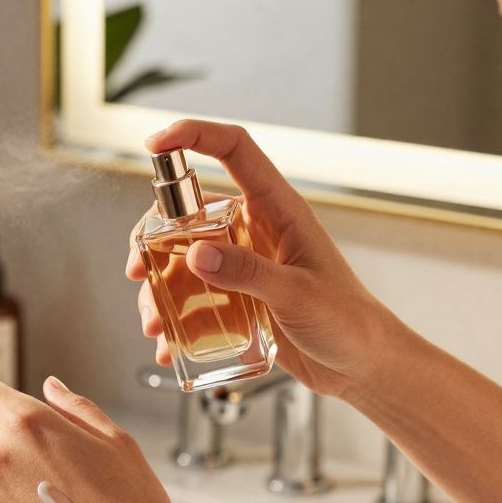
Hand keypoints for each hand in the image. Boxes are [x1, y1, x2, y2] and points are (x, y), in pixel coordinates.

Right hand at [127, 119, 397, 397]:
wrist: (363, 367)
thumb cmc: (349, 322)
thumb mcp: (298, 295)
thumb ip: (249, 273)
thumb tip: (196, 253)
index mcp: (278, 210)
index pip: (234, 150)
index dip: (194, 135)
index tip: (155, 143)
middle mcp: (255, 231)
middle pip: (190, 211)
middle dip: (154, 237)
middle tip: (138, 267)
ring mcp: (244, 265)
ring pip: (184, 259)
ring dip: (159, 288)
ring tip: (154, 322)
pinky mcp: (237, 299)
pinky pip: (194, 299)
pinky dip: (175, 319)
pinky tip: (169, 344)